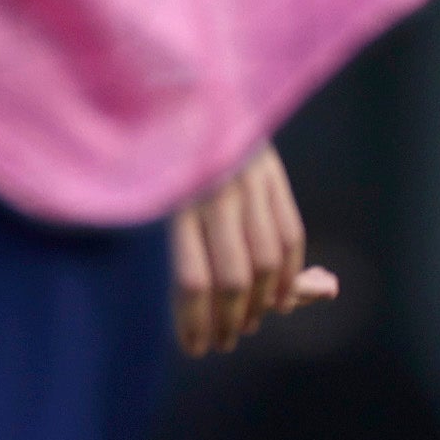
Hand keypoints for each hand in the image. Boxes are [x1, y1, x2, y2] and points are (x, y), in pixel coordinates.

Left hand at [169, 145, 335, 355]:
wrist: (179, 91)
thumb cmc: (154, 154)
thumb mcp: (148, 194)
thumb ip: (174, 244)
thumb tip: (212, 291)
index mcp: (173, 203)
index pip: (193, 280)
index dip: (196, 322)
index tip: (195, 347)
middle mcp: (214, 194)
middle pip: (234, 278)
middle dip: (231, 320)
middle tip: (225, 342)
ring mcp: (248, 184)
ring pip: (268, 262)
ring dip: (264, 304)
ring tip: (250, 325)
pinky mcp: (271, 176)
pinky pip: (291, 235)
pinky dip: (290, 273)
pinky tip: (279, 299)